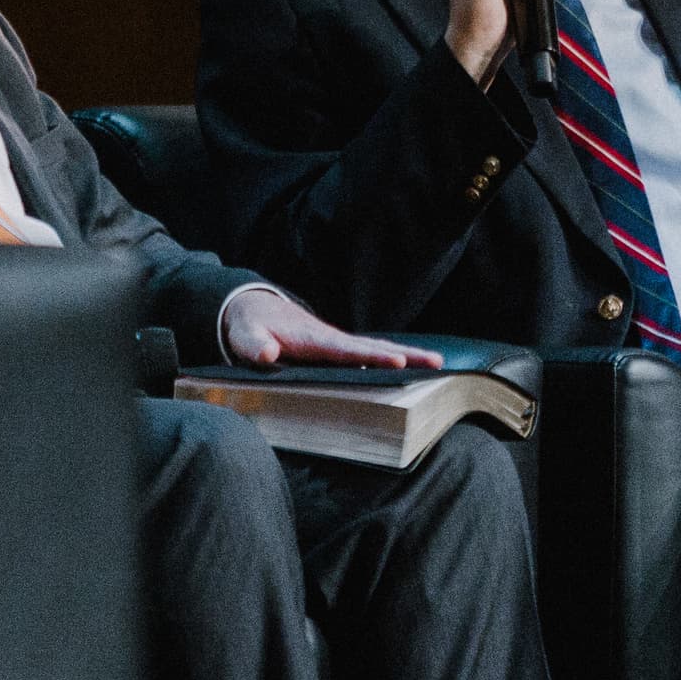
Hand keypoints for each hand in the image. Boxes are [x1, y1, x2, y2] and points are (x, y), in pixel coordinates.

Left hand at [221, 286, 441, 371]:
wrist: (253, 310)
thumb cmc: (250, 326)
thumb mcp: (244, 337)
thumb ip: (253, 346)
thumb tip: (267, 354)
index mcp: (313, 339)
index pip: (348, 350)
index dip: (374, 356)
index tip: (399, 361)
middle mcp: (331, 339)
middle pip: (373, 347)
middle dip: (406, 354)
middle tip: (437, 362)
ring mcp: (336, 344)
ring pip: (375, 349)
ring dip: (405, 355)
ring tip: (436, 364)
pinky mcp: (335, 350)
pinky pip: (367, 355)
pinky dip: (389, 359)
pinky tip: (408, 369)